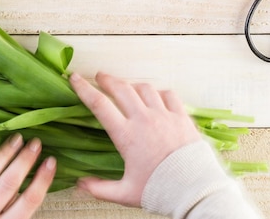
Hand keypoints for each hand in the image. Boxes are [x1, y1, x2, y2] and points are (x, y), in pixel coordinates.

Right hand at [70, 72, 200, 206]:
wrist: (194, 190)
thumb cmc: (160, 190)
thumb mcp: (125, 193)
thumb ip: (100, 188)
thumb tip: (80, 184)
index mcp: (127, 135)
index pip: (99, 105)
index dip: (84, 88)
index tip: (74, 78)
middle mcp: (144, 120)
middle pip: (121, 89)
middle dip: (107, 79)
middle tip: (99, 76)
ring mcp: (164, 116)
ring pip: (144, 88)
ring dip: (132, 85)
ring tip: (126, 87)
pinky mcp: (181, 117)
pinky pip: (168, 95)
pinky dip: (158, 92)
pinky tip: (155, 96)